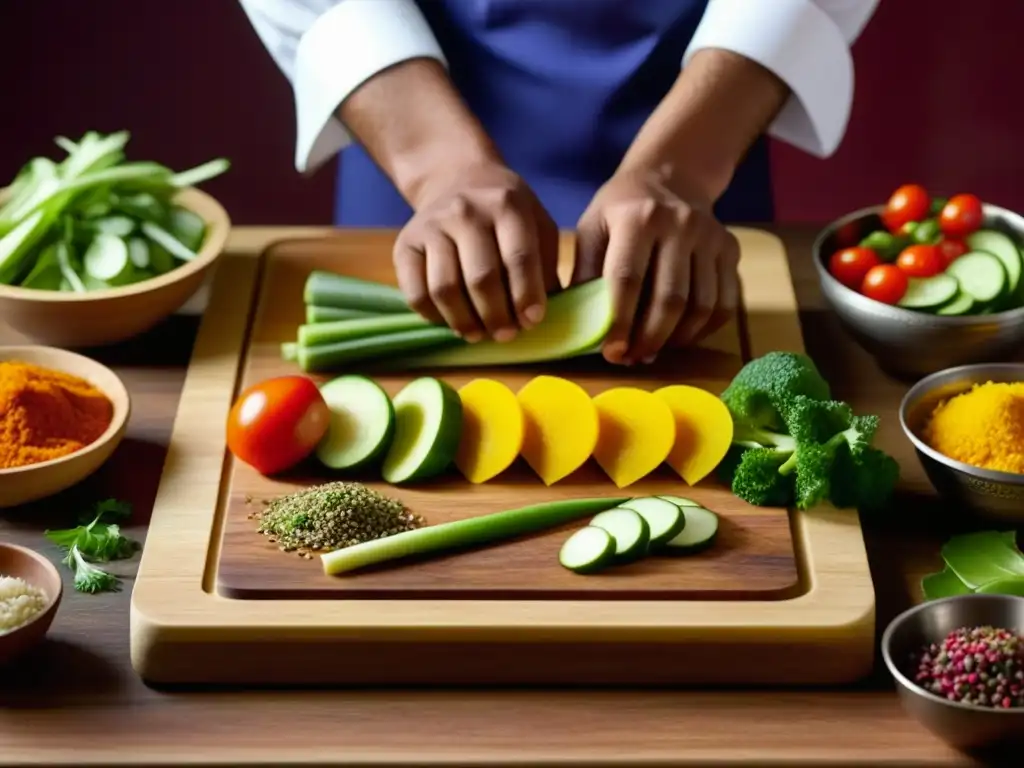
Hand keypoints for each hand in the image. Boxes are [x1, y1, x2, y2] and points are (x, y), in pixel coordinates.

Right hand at [393, 162, 558, 341]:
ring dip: (465, 322)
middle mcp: (465, 211)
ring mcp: (430, 226)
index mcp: (506, 204)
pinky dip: (434, 317)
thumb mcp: (537, 225)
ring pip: (445, 289)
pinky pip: (415, 293)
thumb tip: (546, 316)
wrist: (456, 180)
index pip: (518, 258)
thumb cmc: (506, 214)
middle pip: (480, 278)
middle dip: (496, 316)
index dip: (526, 296)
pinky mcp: (404, 244)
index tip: (532, 321)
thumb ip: (545, 267)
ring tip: (479, 334)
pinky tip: (451, 322)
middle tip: (506, 335)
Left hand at [572, 167, 739, 364]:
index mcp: (638, 217)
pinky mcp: (731, 249)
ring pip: (701, 306)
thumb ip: (584, 272)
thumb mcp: (593, 227)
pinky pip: (724, 303)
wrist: (671, 176)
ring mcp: (711, 237)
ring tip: (652, 351)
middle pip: (670, 298)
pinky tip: (679, 337)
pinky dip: (703, 330)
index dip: (620, 322)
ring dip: (676, 339)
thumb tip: (578, 325)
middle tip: (632, 358)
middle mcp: (680, 223)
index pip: (628, 279)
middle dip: (649, 338)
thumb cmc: (622, 209)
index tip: (612, 352)